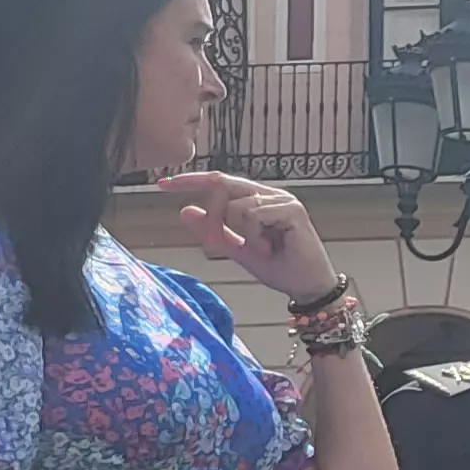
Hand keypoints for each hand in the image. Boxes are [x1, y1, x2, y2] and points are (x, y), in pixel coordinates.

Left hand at [153, 170, 335, 299]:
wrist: (307, 287)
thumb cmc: (280, 268)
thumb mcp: (236, 248)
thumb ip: (212, 229)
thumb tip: (185, 210)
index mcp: (257, 198)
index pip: (219, 181)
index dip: (191, 181)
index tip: (162, 185)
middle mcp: (270, 193)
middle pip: (222, 187)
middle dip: (213, 217)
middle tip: (220, 243)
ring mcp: (282, 199)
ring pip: (235, 205)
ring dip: (238, 234)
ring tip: (258, 250)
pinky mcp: (291, 209)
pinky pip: (252, 214)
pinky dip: (253, 236)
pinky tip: (267, 249)